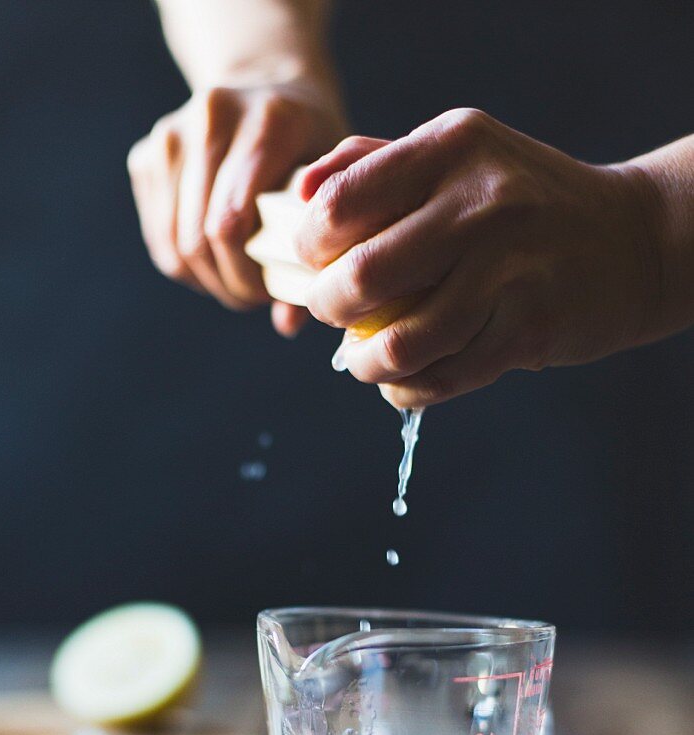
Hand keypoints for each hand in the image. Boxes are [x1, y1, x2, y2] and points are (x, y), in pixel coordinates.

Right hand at [128, 80, 345, 334]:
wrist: (269, 87)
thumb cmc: (315, 149)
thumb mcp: (336, 187)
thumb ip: (319, 250)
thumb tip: (286, 325)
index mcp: (268, 121)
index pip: (232, 222)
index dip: (248, 276)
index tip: (269, 292)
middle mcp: (212, 117)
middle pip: (200, 238)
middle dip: (227, 284)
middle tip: (253, 295)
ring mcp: (171, 134)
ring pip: (174, 245)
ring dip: (206, 280)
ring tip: (236, 281)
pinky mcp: (147, 154)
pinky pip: (159, 239)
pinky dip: (187, 265)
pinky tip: (216, 259)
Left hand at [295, 109, 659, 405]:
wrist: (629, 240)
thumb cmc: (519, 201)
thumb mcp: (456, 156)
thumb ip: (373, 164)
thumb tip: (301, 193)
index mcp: (451, 149)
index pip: (340, 205)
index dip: (309, 246)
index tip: (316, 263)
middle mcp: (482, 203)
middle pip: (362, 278)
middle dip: (328, 308)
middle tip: (335, 313)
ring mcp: (511, 269)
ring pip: (402, 342)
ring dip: (366, 364)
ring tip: (363, 359)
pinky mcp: (530, 328)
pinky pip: (444, 377)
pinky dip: (407, 390)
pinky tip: (402, 382)